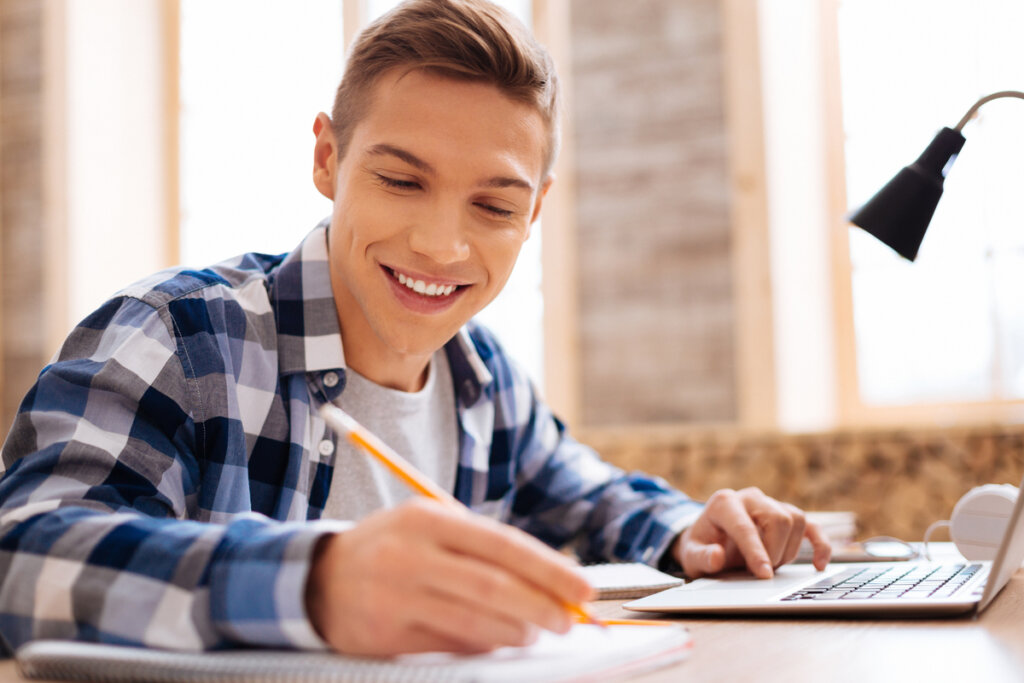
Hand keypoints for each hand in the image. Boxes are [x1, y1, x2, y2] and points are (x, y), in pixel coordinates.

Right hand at [305, 498, 593, 654]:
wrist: (319, 578)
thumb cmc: (392, 548)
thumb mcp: (429, 526)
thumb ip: (481, 548)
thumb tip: (546, 581)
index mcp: (428, 519)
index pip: (502, 544)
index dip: (549, 569)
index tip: (582, 587)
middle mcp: (410, 555)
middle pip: (493, 585)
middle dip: (541, 605)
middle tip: (569, 619)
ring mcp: (395, 596)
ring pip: (474, 621)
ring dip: (516, 631)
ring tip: (536, 631)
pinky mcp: (384, 634)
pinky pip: (448, 645)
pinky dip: (483, 644)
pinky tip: (498, 640)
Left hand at [673, 487, 830, 578]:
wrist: (708, 539)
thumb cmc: (701, 546)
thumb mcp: (692, 555)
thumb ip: (702, 557)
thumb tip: (717, 556)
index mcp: (723, 503)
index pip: (745, 526)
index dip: (756, 552)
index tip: (764, 574)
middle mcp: (749, 497)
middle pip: (778, 519)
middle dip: (774, 551)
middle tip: (763, 572)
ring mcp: (770, 503)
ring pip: (796, 520)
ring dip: (789, 550)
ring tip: (772, 566)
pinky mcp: (785, 515)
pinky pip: (810, 526)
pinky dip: (819, 544)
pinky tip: (819, 565)